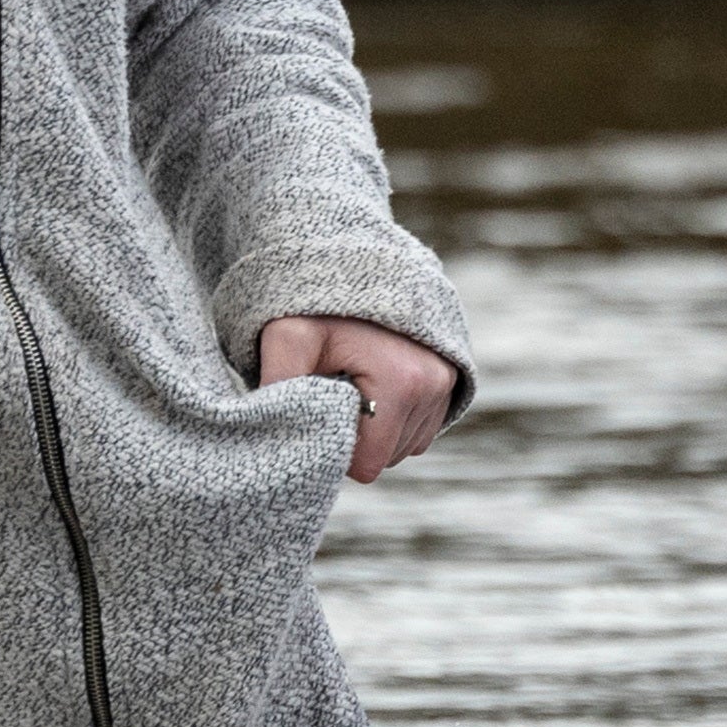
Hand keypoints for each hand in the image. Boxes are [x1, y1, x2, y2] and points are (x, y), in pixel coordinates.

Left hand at [256, 314, 457, 483]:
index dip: (335, 448)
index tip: (319, 411)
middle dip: (356, 437)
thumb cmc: (317, 305)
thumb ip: (278, 384)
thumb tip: (274, 433)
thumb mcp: (288, 337)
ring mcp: (447, 384)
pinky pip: (420, 429)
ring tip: (352, 384)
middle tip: (333, 392)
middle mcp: (434, 387)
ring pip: (404, 446)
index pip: (367, 465)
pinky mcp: (451, 380)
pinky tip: (371, 386)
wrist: (353, 262)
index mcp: (401, 384)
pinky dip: (393, 419)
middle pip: (387, 459)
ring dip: (374, 428)